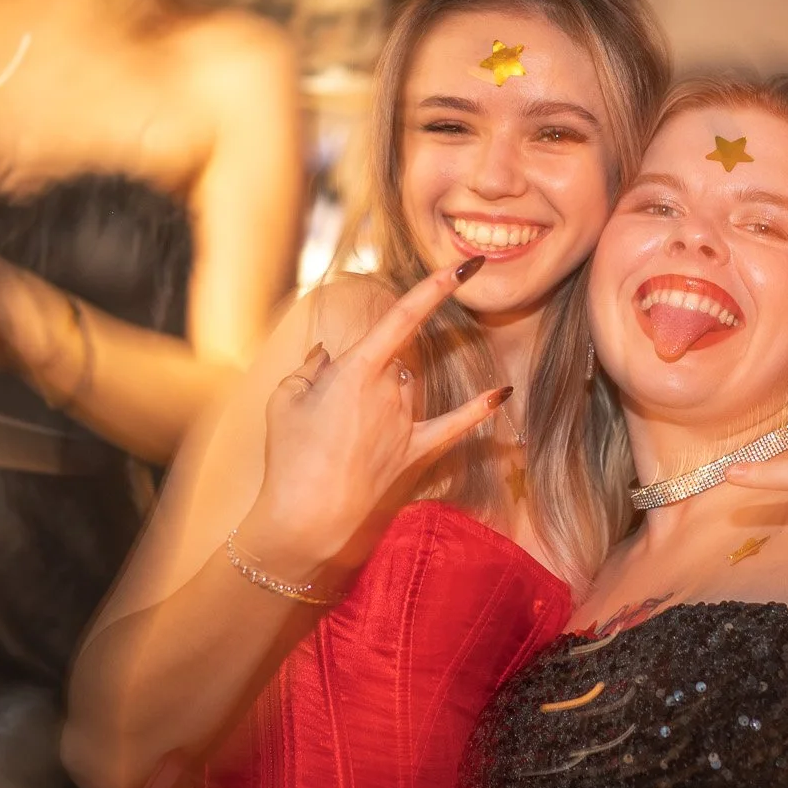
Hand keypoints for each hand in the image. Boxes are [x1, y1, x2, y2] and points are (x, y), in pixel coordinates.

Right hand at [237, 257, 509, 574]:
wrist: (306, 522)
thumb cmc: (289, 458)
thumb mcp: (284, 401)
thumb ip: (310, 368)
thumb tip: (326, 355)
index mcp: (357, 371)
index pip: (404, 316)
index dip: (436, 286)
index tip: (464, 265)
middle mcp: (390, 391)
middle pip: (397, 360)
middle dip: (370, 370)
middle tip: (331, 414)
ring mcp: (407, 423)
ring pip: (409, 388)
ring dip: (386, 396)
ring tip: (342, 438)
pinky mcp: (416, 453)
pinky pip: (455, 426)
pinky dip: (479, 409)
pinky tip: (504, 392)